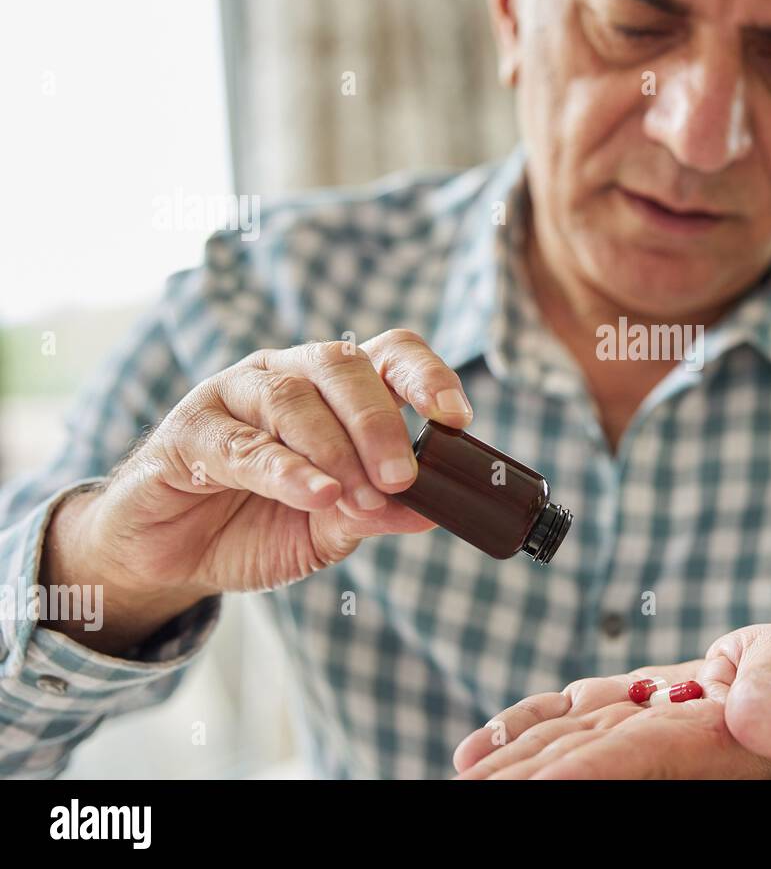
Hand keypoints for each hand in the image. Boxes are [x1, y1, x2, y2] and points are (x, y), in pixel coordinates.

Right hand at [41, 329, 472, 651]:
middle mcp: (287, 375)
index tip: (455, 418)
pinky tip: (315, 493)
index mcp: (334, 389)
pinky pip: (241, 442)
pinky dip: (285, 470)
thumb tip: (434, 512)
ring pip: (293, 399)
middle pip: (342, 367)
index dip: (426, 376)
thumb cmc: (260, 524)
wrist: (174, 556)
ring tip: (359, 498)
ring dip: (335, 451)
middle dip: (380, 423)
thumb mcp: (332, 528)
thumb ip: (378, 514)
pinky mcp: (189, 431)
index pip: (389, 354)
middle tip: (403, 478)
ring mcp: (234, 395)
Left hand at [453, 624, 770, 778]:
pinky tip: (475, 750)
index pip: (628, 755)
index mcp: (698, 739)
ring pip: (560, 745)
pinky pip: (561, 724)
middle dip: (528, 778)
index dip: (580, 772)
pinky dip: (518, 730)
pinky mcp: (615, 715)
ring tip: (465, 778)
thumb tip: (768, 726)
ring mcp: (630, 733)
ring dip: (511, 763)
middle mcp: (655, 745)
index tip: (533, 788)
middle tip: (473, 790)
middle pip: (579, 761)